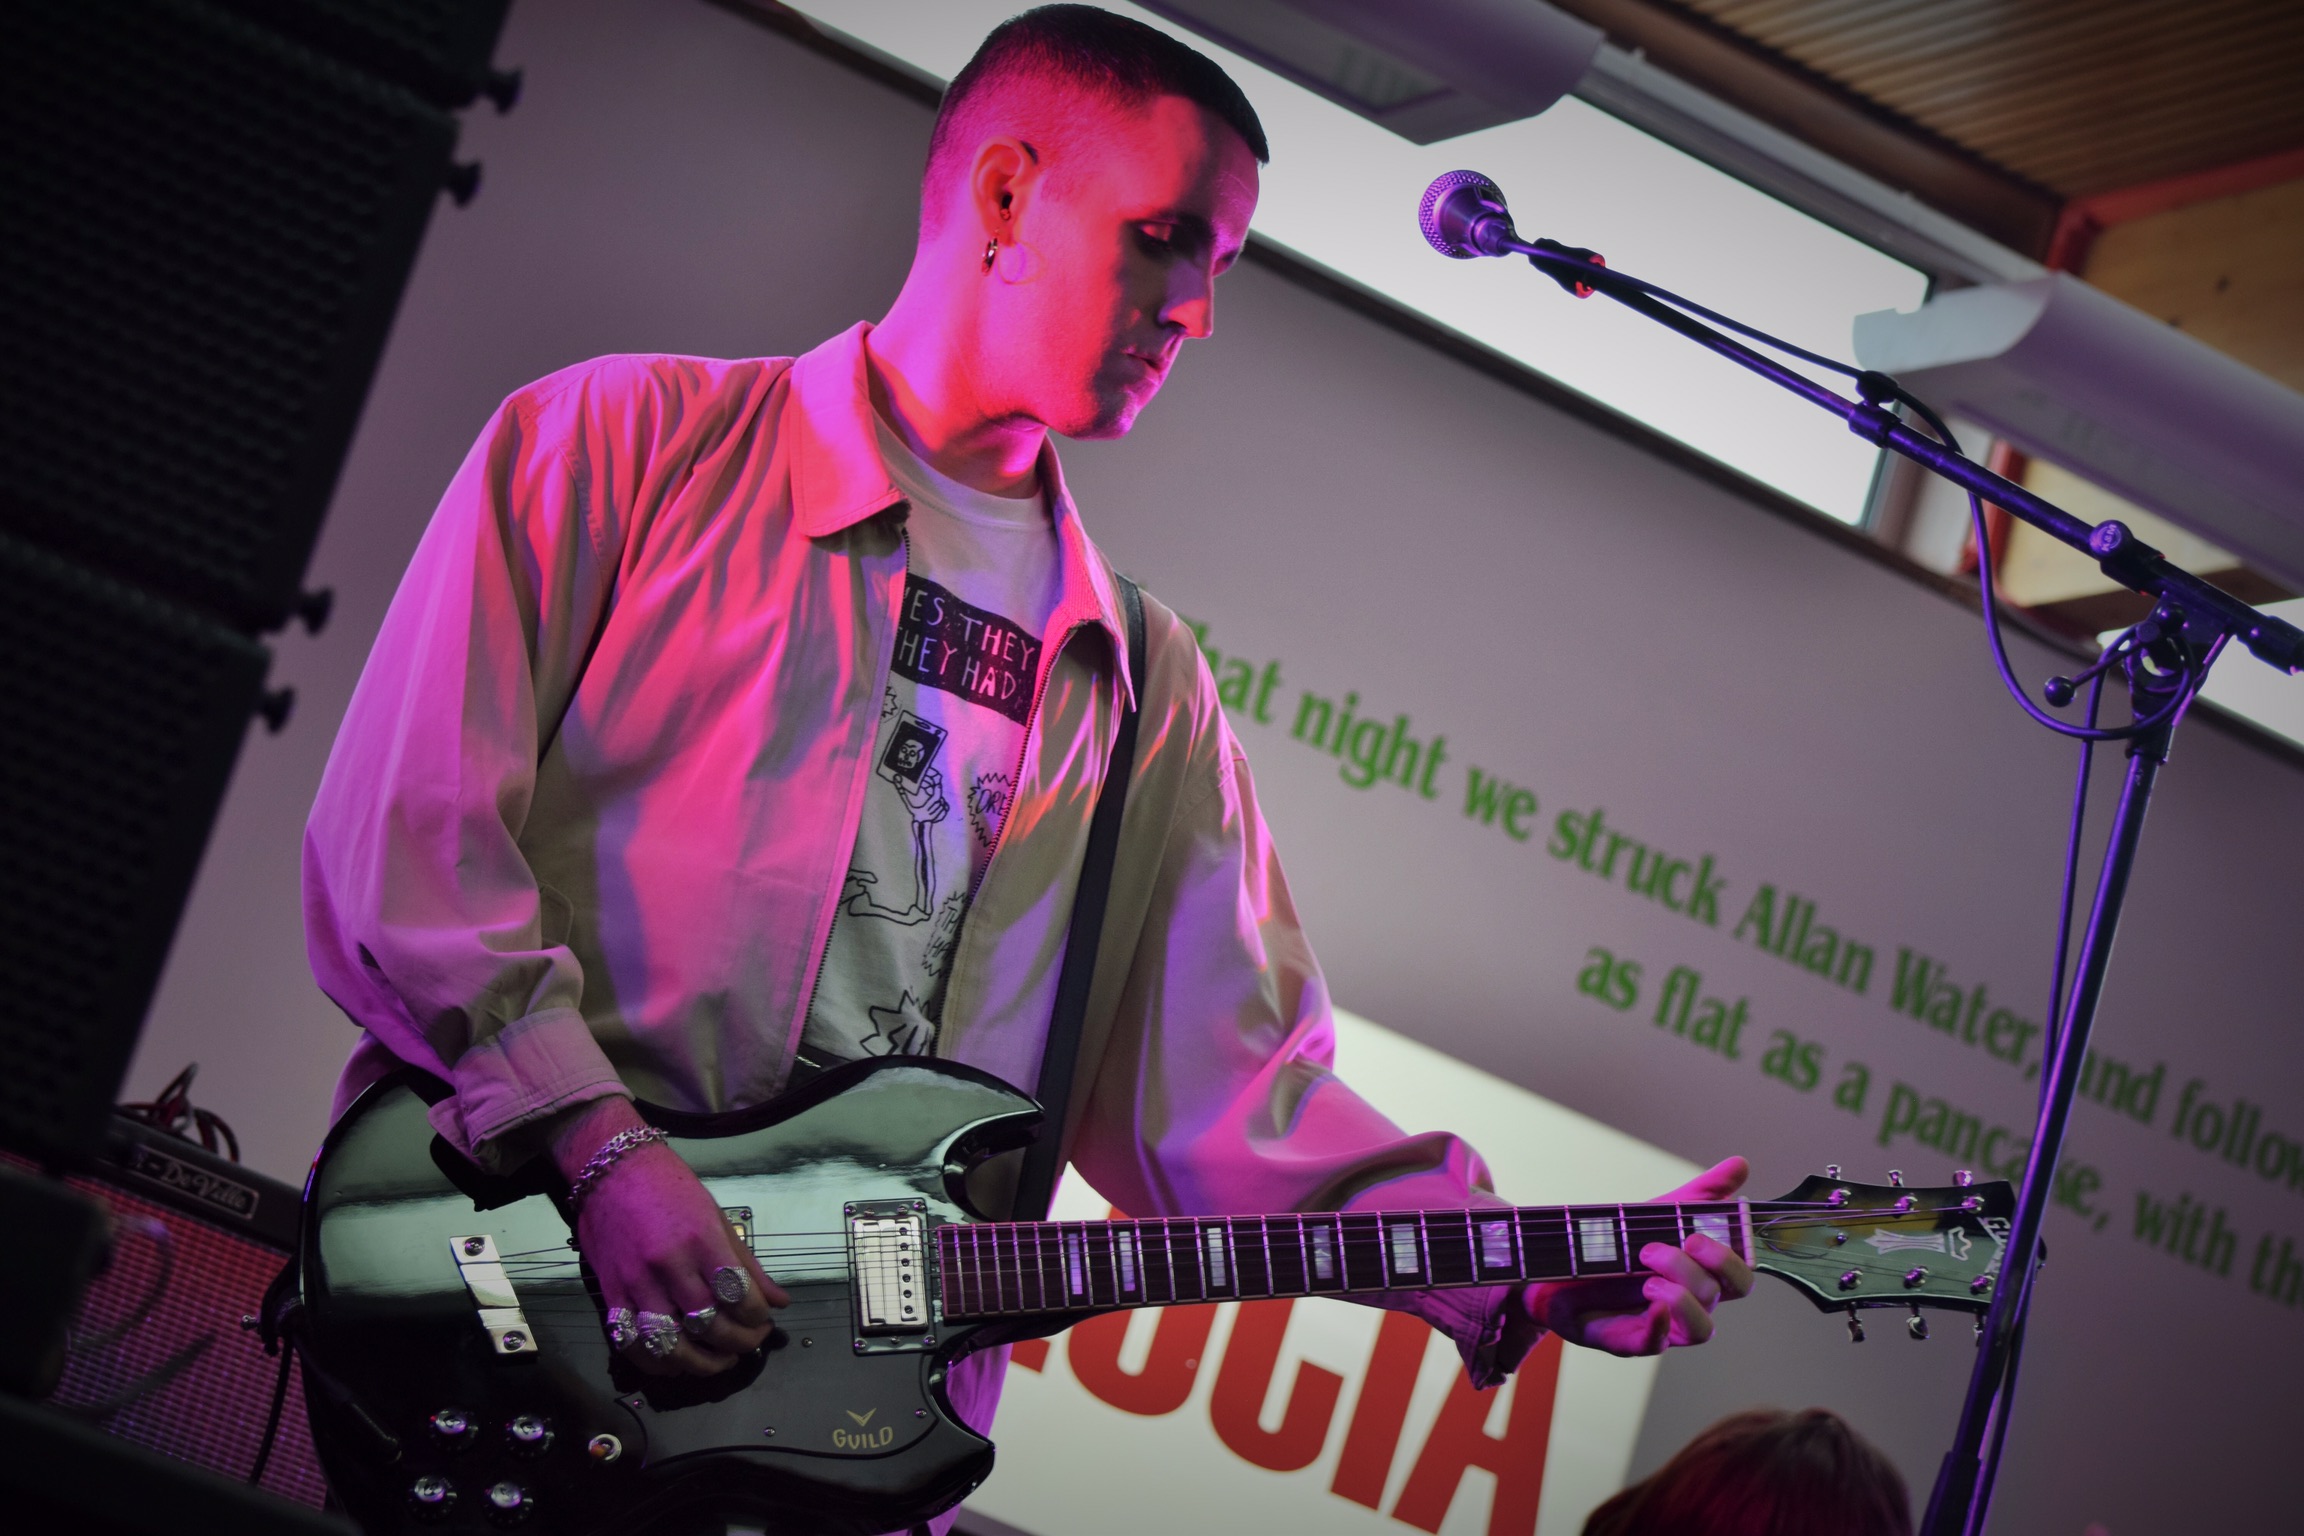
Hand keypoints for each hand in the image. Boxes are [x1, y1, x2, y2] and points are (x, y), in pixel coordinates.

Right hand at [548, 1098, 789, 1375]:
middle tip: (750, 1343)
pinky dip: (656, 1362)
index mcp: (702, 1240)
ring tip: (719, 1361)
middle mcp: (669, 1265)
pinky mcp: (609, 1294)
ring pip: (670, 1343)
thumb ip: (748, 1264)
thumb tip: (780, 1302)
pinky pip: (631, 1342)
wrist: (611, 1170)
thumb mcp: (717, 1217)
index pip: (739, 1295)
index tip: (764, 1320)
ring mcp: (635, 1282)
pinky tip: (677, 1363)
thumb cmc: (670, 1188)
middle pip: (708, 1325)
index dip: (758, 1317)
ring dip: (701, 1363)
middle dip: (738, 1343)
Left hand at [1517, 1157, 1754, 1356]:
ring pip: (1700, 1328)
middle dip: (1698, 1268)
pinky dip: (1658, 1325)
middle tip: (1661, 1247)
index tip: (1695, 1235)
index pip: (1739, 1278)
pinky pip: (1654, 1345)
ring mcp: (1662, 1326)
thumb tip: (1741, 1164)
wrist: (1556, 1267)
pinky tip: (1651, 1303)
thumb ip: (1701, 1192)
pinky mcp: (1628, 1341)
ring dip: (1681, 1297)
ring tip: (1646, 1277)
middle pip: (1721, 1296)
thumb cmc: (1617, 1245)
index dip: (1730, 1259)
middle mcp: (1688, 1304)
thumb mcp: (1658, 1213)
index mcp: (1700, 1275)